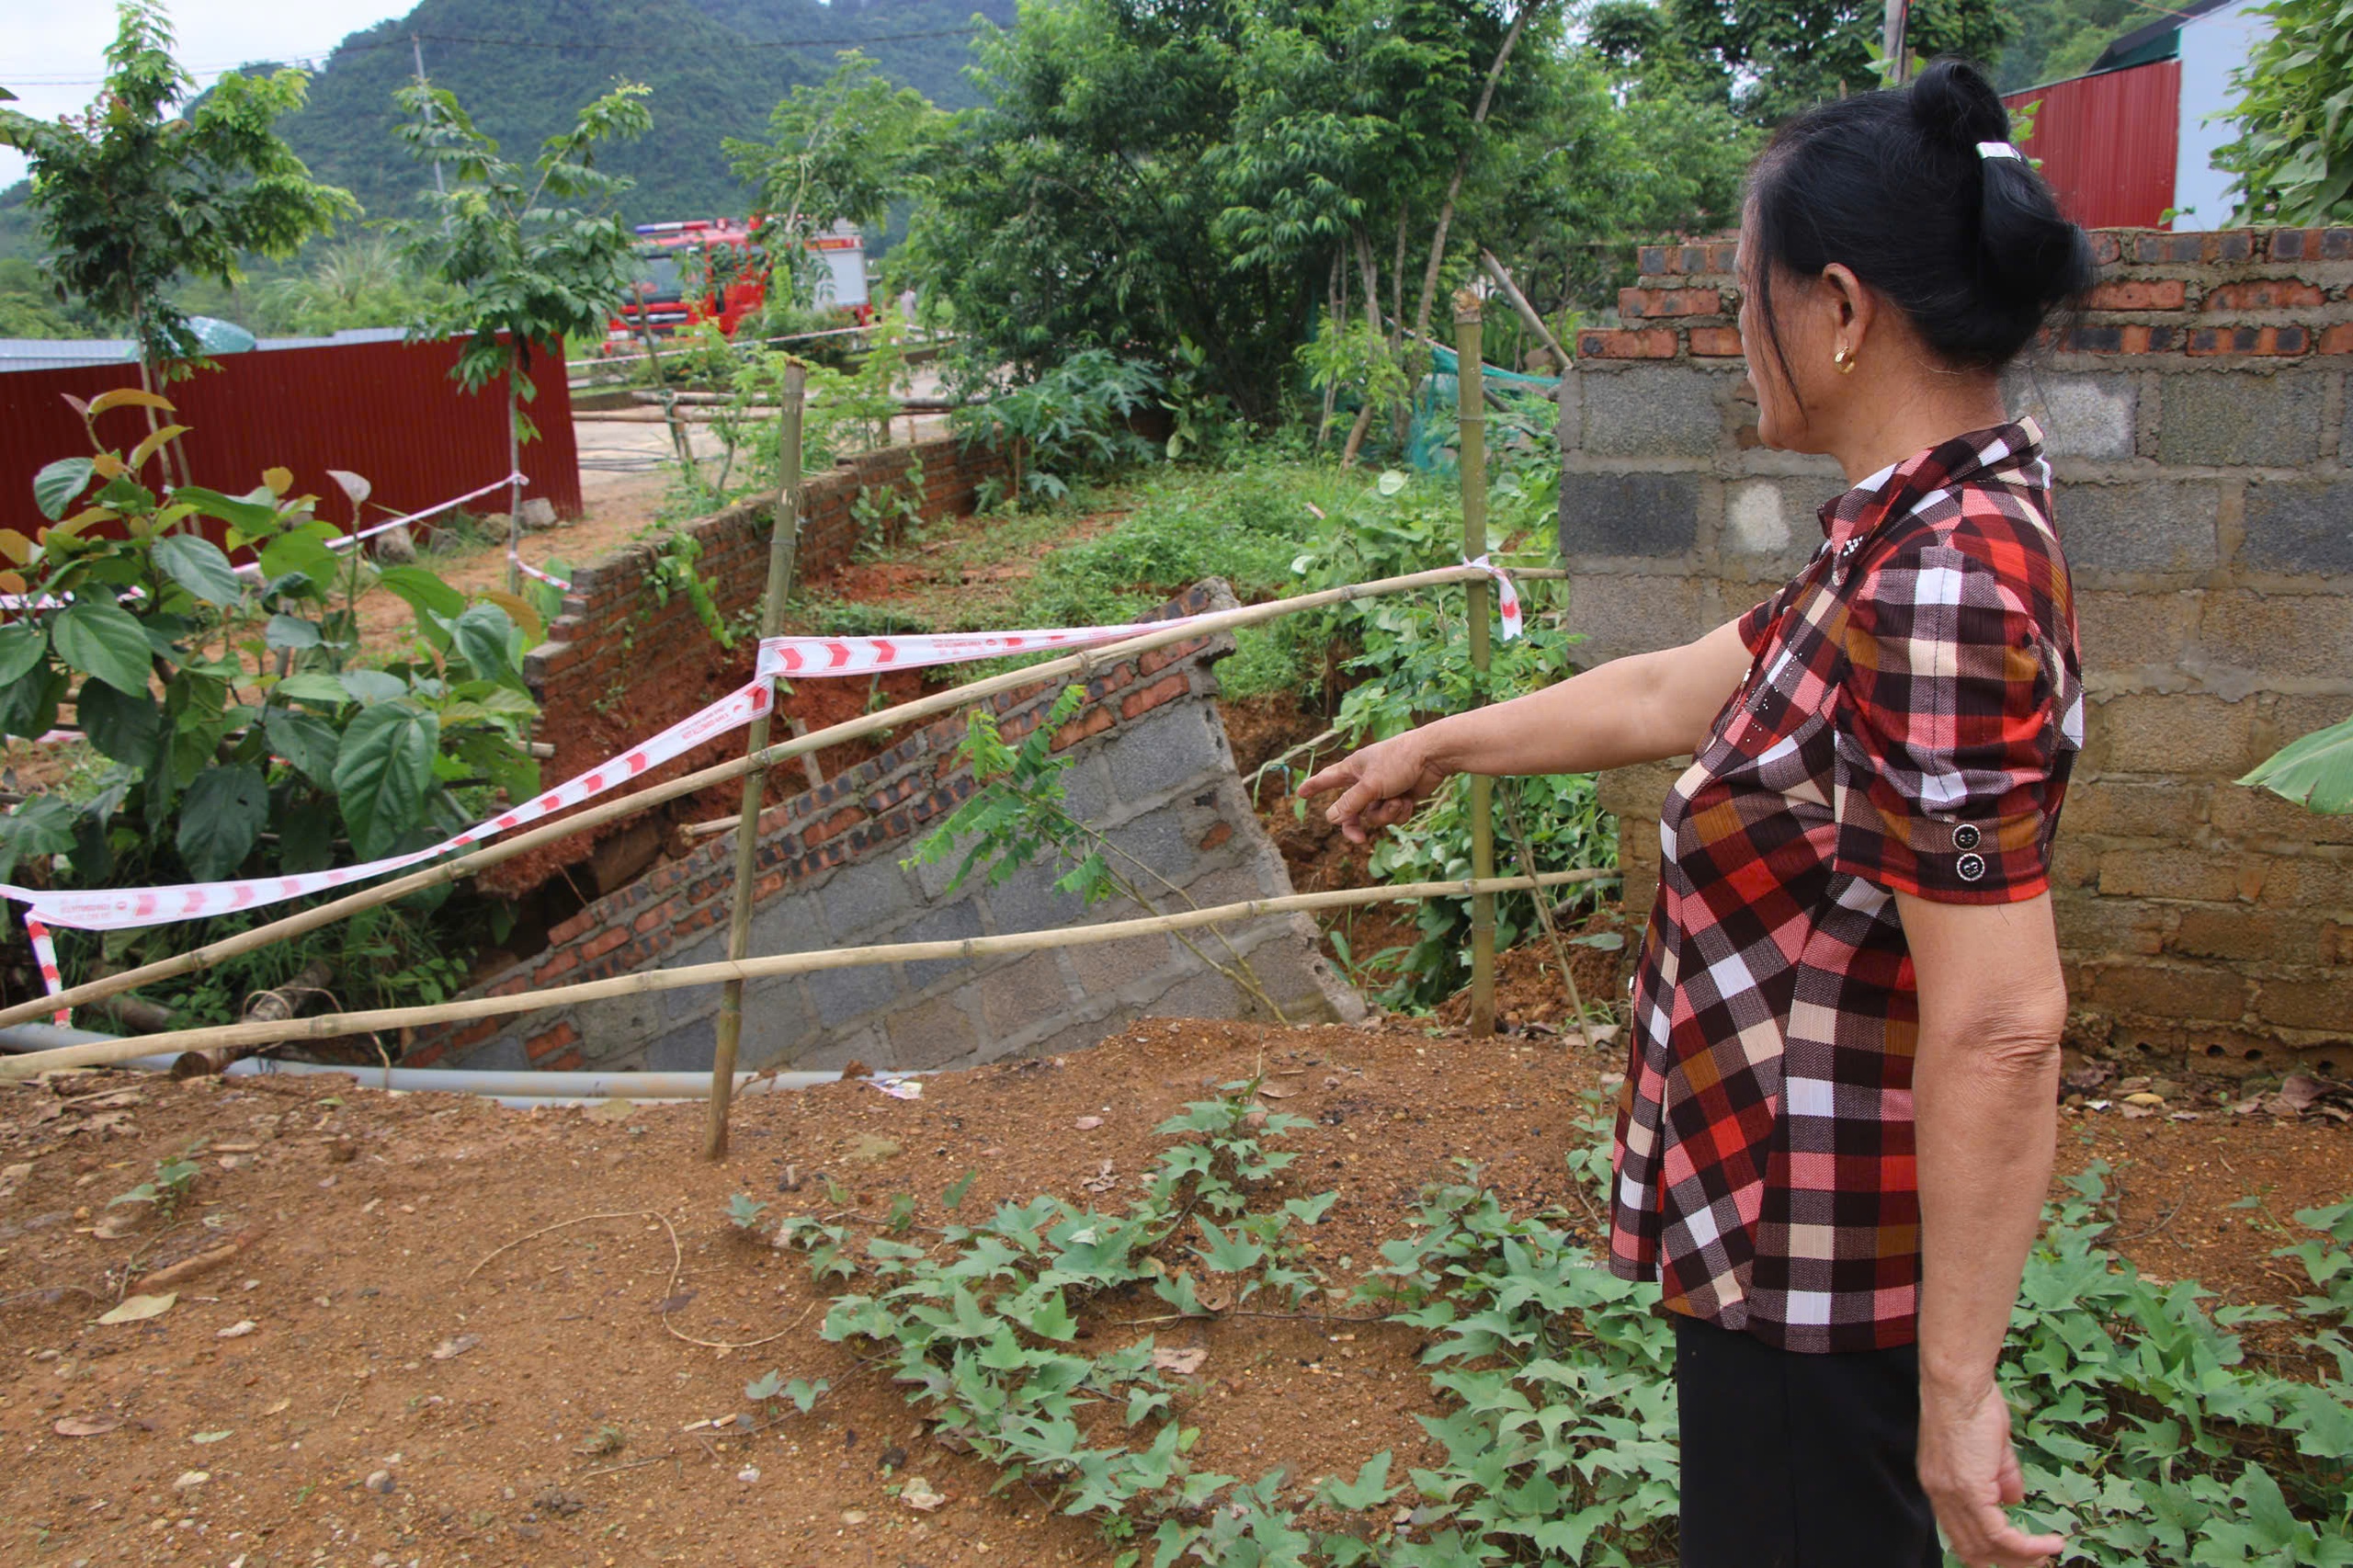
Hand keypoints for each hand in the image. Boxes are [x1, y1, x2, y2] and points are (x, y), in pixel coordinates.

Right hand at [1297, 732, 1450, 844]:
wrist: (1433, 757)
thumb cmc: (1399, 761)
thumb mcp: (1370, 784)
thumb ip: (1350, 803)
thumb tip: (1330, 818)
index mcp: (1353, 769)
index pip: (1327, 779)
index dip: (1314, 786)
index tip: (1300, 793)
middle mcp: (1366, 781)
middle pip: (1351, 811)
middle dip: (1357, 826)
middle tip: (1360, 840)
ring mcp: (1383, 791)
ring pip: (1375, 817)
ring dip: (1387, 813)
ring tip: (1398, 800)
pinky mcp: (1400, 798)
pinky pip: (1393, 817)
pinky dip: (1401, 812)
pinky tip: (1409, 800)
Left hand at [1919, 1379, 2064, 1567]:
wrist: (1958, 1384)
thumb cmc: (1972, 1403)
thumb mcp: (1990, 1447)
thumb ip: (2000, 1477)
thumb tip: (2013, 1502)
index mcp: (1939, 1484)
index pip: (1959, 1533)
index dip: (1987, 1550)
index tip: (2015, 1555)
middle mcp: (1939, 1495)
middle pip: (1971, 1549)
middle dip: (2007, 1562)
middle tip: (2037, 1563)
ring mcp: (1952, 1495)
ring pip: (1987, 1547)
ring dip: (2022, 1558)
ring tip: (2047, 1557)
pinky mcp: (1970, 1491)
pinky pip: (2000, 1534)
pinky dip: (2028, 1546)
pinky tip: (2050, 1545)